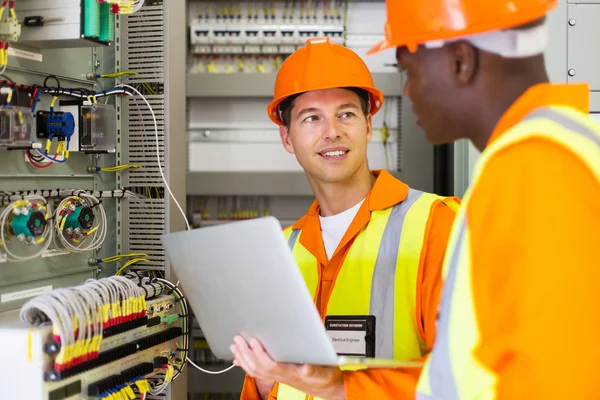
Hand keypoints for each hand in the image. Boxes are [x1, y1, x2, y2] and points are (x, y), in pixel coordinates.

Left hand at [230, 335, 345, 399]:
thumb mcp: (324, 372)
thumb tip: (306, 367)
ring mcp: (277, 376)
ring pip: (255, 370)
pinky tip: (238, 359)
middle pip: (258, 367)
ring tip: (235, 346)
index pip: (270, 365)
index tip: (253, 341)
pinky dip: (245, 364)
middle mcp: (281, 376)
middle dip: (246, 353)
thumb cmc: (324, 377)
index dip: (259, 354)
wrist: (325, 386)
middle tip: (238, 340)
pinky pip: (257, 371)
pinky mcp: (276, 374)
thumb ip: (315, 370)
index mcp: (291, 374)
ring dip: (243, 358)